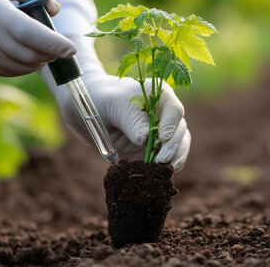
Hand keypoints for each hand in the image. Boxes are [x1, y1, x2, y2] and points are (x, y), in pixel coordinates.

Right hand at [0, 0, 76, 76]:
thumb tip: (55, 11)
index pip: (26, 32)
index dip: (52, 43)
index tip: (71, 48)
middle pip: (24, 53)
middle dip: (49, 54)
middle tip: (60, 49)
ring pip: (17, 66)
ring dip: (38, 62)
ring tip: (45, 51)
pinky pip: (5, 71)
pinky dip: (23, 67)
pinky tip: (28, 55)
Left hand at [43, 38, 190, 170]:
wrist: (89, 112)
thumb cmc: (102, 99)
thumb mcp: (114, 104)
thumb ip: (130, 120)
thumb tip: (146, 138)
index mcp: (160, 96)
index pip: (174, 110)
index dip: (171, 124)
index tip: (161, 137)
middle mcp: (165, 114)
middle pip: (180, 130)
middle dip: (173, 146)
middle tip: (161, 159)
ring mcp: (161, 133)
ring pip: (179, 146)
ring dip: (175, 158)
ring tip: (164, 169)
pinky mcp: (154, 150)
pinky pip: (167, 159)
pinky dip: (165, 167)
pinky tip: (158, 174)